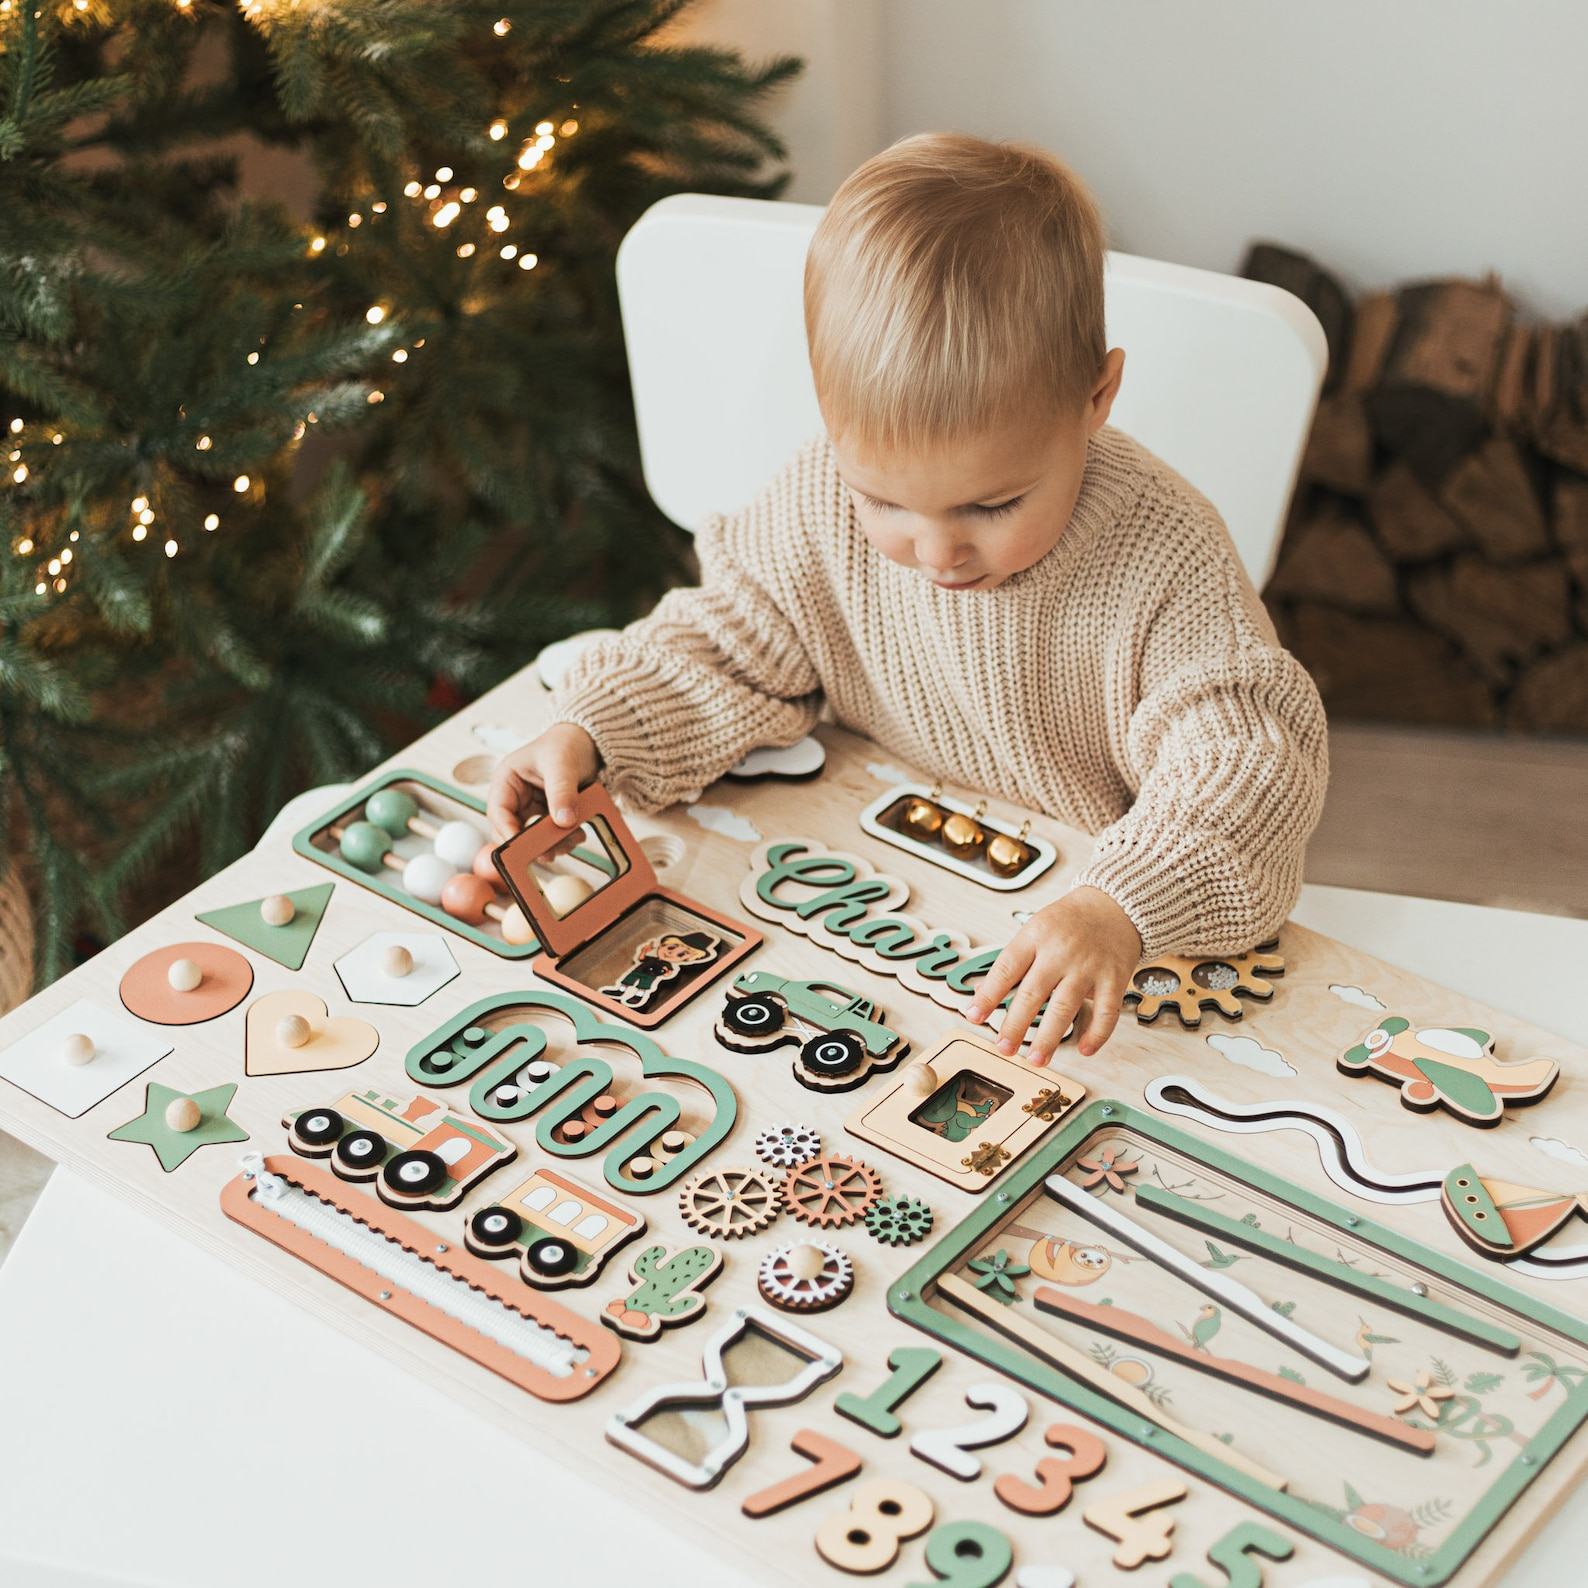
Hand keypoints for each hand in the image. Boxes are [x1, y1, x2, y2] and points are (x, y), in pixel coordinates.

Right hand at [486, 723, 600, 841]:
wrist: (588, 742)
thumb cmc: (566, 744)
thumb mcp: (562, 764)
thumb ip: (562, 792)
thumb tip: (563, 820)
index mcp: (506, 780)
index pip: (498, 812)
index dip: (507, 832)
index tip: (523, 847)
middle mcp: (515, 797)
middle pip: (513, 830)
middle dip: (532, 844)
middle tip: (551, 853)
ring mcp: (532, 809)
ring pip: (533, 838)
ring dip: (552, 844)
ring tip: (574, 838)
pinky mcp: (549, 817)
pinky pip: (551, 836)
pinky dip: (564, 839)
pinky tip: (578, 833)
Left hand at [963, 886, 1140, 1063]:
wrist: (1114, 904)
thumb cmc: (1068, 922)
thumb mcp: (1034, 930)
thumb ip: (1012, 962)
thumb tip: (983, 994)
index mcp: (1035, 937)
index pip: (1006, 968)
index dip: (988, 994)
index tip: (973, 1016)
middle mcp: (1060, 952)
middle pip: (1033, 993)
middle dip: (1015, 1025)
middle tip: (1003, 1048)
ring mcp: (1088, 966)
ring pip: (1065, 1007)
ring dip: (1049, 1038)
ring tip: (1035, 1059)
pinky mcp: (1114, 978)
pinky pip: (1106, 1012)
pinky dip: (1096, 1034)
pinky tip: (1084, 1049)